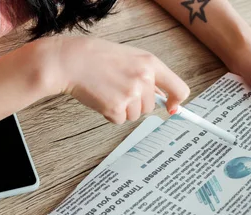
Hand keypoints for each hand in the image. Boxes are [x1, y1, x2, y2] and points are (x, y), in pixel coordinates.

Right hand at [46, 36, 189, 123]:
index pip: (179, 88)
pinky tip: (101, 98)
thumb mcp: (130, 58)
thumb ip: (148, 76)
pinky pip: (120, 120)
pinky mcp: (117, 108)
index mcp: (151, 64)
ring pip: (135, 115)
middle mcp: (145, 79)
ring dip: (122, 109)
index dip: (176, 101)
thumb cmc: (97, 57)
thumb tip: (164, 99)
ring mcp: (131, 94)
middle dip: (136, 103)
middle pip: (150, 107)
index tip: (171, 107)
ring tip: (108, 90)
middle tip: (118, 88)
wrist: (72, 61)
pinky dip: (110, 114)